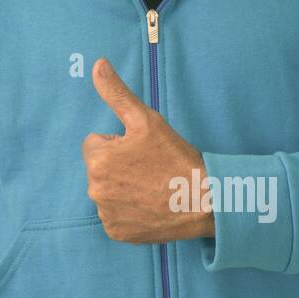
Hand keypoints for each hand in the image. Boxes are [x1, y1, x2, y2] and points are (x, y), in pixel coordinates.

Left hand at [83, 57, 215, 242]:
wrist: (203, 200)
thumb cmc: (175, 157)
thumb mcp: (146, 119)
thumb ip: (116, 92)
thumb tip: (97, 64)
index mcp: (97, 159)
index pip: (95, 144)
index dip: (119, 144)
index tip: (142, 151)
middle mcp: (95, 189)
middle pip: (100, 167)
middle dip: (118, 165)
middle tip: (149, 169)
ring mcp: (106, 214)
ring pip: (107, 190)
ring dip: (123, 187)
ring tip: (152, 186)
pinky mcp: (117, 233)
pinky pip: (115, 215)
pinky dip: (128, 211)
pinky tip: (149, 206)